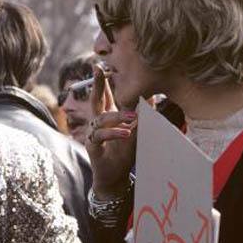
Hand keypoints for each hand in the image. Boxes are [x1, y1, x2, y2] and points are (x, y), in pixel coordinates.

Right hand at [84, 64, 138, 196]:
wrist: (115, 177)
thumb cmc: (124, 154)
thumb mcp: (136, 132)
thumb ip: (141, 116)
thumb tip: (150, 96)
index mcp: (107, 117)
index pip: (104, 95)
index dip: (103, 81)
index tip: (102, 65)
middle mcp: (97, 123)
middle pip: (95, 100)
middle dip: (96, 84)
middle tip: (98, 69)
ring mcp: (93, 133)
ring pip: (100, 118)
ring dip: (117, 116)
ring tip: (132, 117)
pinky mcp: (92, 146)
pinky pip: (100, 136)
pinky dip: (114, 133)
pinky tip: (126, 132)